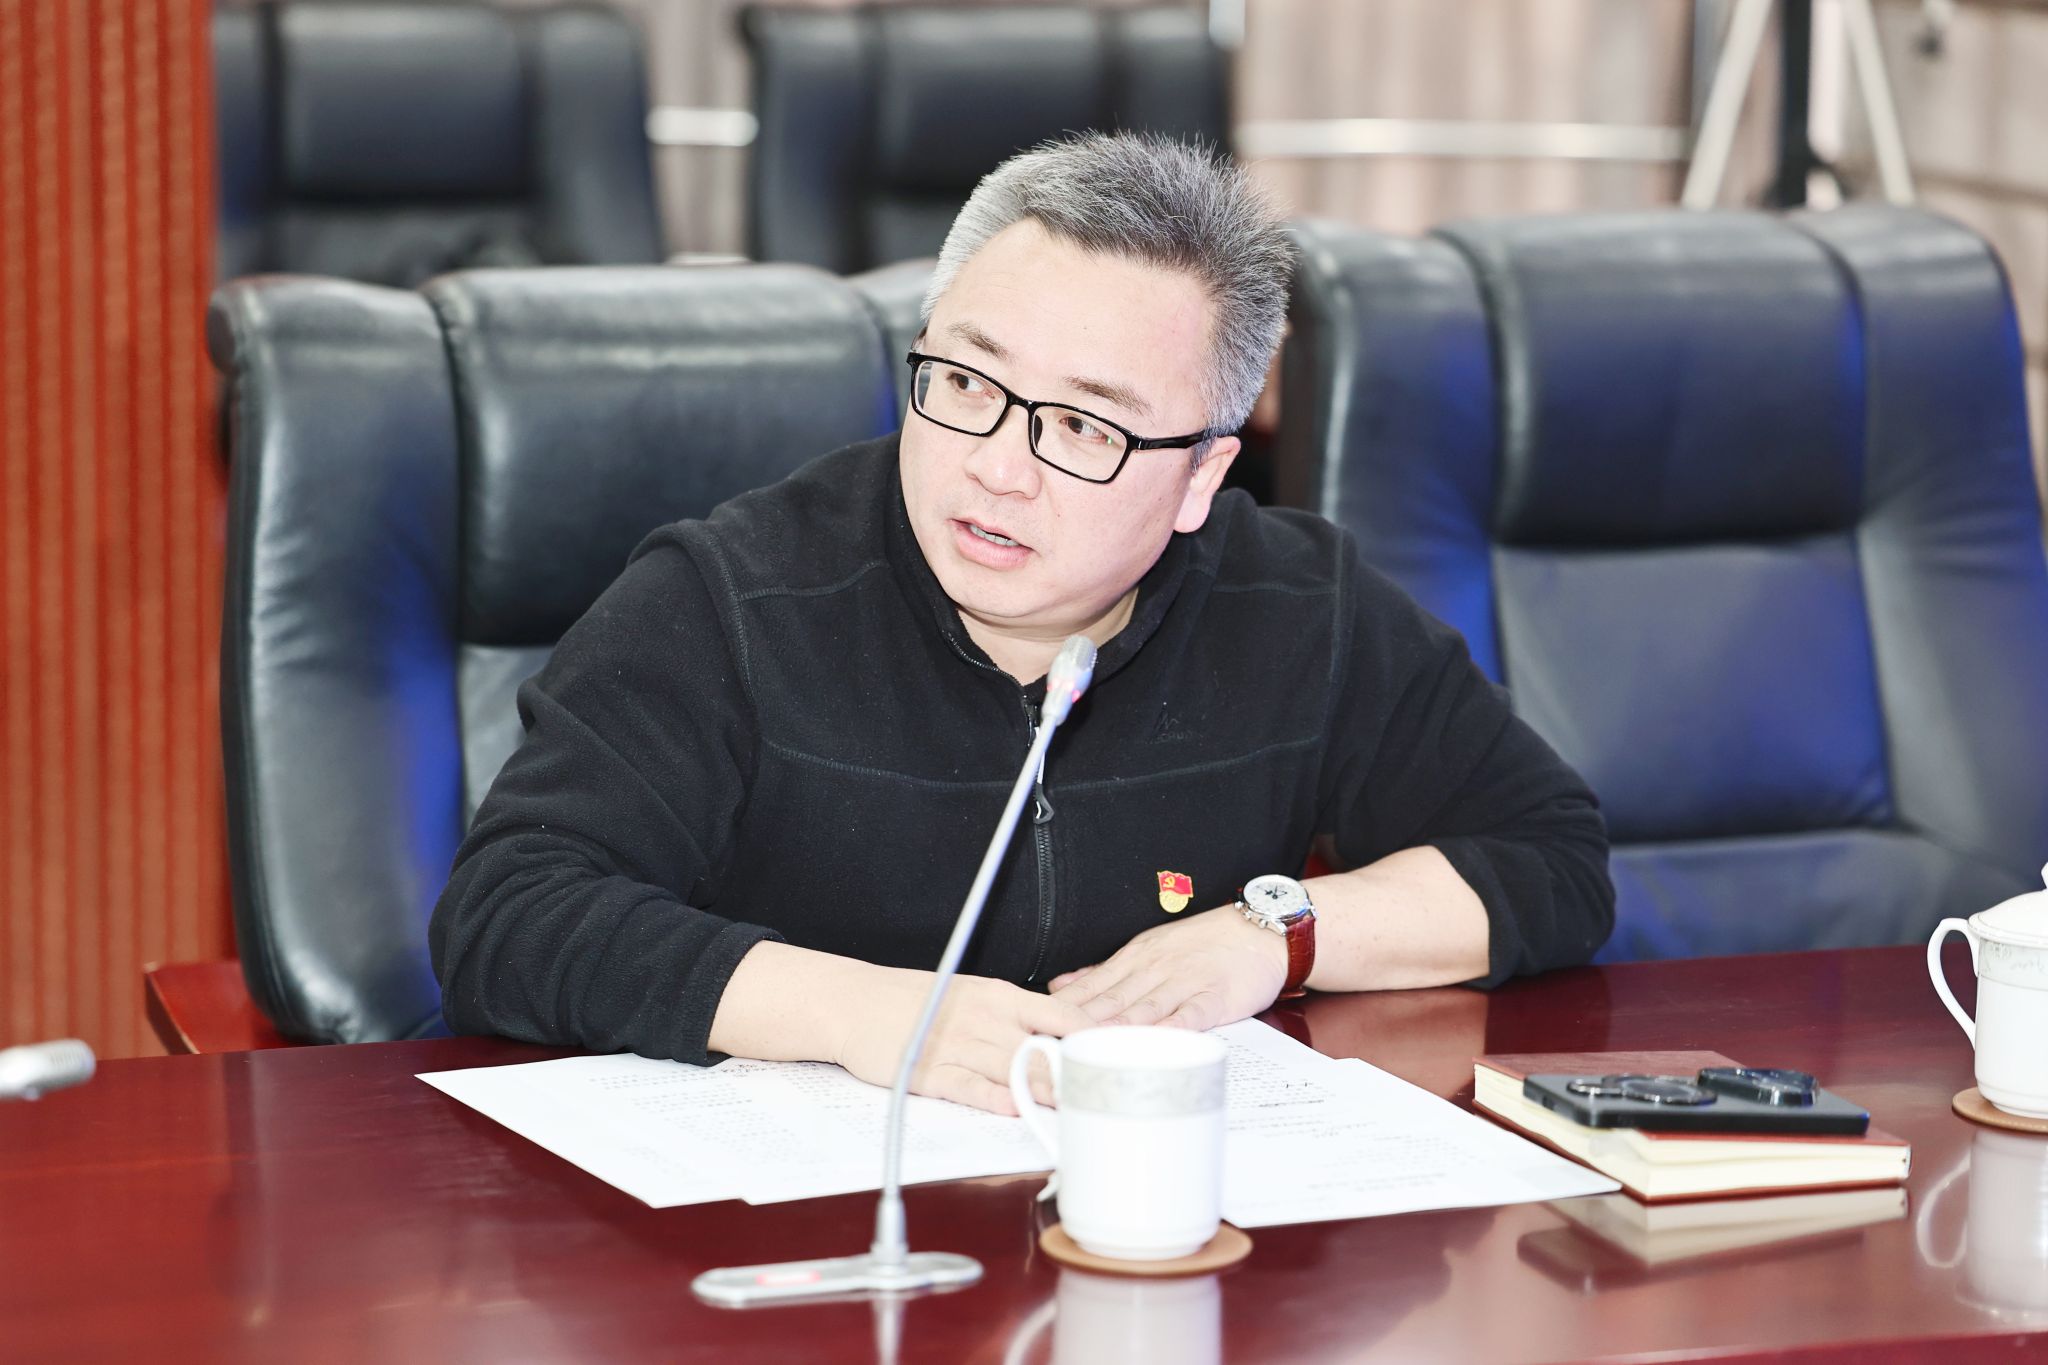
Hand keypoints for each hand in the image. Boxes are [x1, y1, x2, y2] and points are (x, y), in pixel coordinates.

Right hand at [833, 967, 1093, 1115]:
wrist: (855, 1003)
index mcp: (998, 996)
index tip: (1123, 1054)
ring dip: (1046, 1091)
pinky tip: (1014, 1108)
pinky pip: (968, 1087)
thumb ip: (1014, 1017)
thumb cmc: (916, 1001)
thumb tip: (1061, 1039)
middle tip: (1110, 1092)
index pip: (1060, 1014)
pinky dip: (993, 1099)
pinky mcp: (930, 1072)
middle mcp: (983, 1019)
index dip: (1093, 1036)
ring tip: (1078, 1108)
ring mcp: (957, 1046)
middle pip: (1042, 1049)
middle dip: (1077, 1074)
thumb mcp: (971, 996)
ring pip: (1012, 1071)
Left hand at [1048, 904, 1288, 1031]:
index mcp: (1134, 958)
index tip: (1035, 1030)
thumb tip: (1061, 985)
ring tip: (1085, 1053)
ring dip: (1111, 1032)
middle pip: (1107, 1002)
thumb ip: (1106, 971)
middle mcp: (1152, 969)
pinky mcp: (1213, 998)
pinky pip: (1186, 1017)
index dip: (1061, 1011)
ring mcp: (1182, 983)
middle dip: (1076, 1027)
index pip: (1089, 988)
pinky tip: (1149, 1047)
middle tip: (1049, 1049)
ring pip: (1140, 1010)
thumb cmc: (1207, 944)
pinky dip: (1166, 1032)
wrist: (1260, 931)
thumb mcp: (1150, 947)